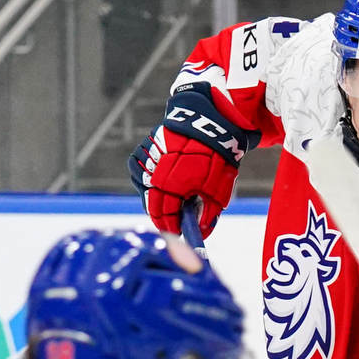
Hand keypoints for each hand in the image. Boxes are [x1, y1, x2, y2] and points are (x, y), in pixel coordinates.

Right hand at [128, 88, 255, 235]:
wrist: (209, 123)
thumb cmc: (215, 158)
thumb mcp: (218, 192)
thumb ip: (207, 216)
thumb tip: (200, 233)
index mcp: (172, 187)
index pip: (164, 218)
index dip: (171, 230)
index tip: (177, 235)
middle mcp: (155, 174)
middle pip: (152, 205)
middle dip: (162, 216)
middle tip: (173, 221)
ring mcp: (148, 160)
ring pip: (143, 187)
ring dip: (153, 196)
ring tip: (167, 199)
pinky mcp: (145, 147)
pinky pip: (139, 168)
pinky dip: (146, 177)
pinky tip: (158, 179)